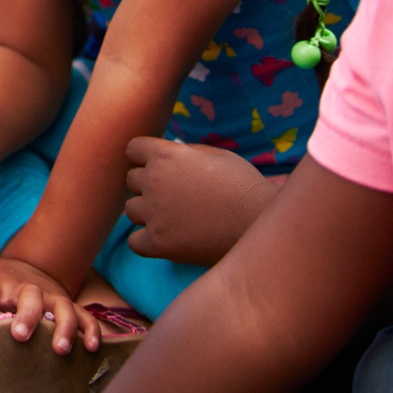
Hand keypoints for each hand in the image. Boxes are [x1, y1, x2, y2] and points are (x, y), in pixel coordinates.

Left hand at [0, 256, 100, 355]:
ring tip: (59, 347)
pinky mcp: (67, 308)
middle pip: (27, 298)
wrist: (30, 272)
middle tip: (18, 333)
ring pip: (61, 309)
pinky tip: (89, 348)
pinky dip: (90, 331)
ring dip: (61, 326)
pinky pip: (84, 319)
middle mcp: (23, 290)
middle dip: (25, 315)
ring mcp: (49, 298)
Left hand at [123, 136, 273, 266]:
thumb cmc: (244, 187)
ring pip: (131, 210)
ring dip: (147, 213)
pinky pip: (134, 242)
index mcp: (166, 156)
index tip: (159, 167)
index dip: (145, 158)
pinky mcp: (158, 242)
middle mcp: (154, 181)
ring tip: (175, 219)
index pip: (133, 149)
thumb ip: (186, 152)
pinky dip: (146, 242)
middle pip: (132, 180)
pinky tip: (167, 240)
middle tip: (176, 197)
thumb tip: (170, 151)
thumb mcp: (217, 156)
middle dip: (149, 186)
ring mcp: (154, 213)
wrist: (260, 223)